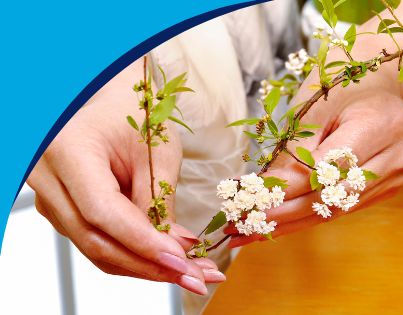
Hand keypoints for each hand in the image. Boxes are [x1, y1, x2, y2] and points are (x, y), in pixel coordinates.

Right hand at [26, 59, 223, 294]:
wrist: (107, 99)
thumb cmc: (133, 112)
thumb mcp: (157, 150)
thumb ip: (160, 200)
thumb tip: (176, 250)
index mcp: (68, 151)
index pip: (102, 211)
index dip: (142, 242)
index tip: (181, 261)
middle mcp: (47, 178)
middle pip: (95, 240)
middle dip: (150, 265)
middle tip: (197, 276)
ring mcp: (49, 198)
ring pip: (95, 249)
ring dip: (146, 266)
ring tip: (194, 271)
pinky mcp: (62, 211)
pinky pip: (97, 242)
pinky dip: (134, 255)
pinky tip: (171, 260)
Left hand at [226, 90, 402, 246]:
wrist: (379, 85)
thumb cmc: (342, 88)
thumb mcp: (313, 108)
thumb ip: (294, 151)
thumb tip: (262, 193)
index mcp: (383, 123)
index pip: (327, 167)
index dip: (286, 187)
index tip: (249, 199)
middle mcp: (399, 153)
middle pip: (334, 195)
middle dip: (284, 212)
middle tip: (244, 223)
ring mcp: (399, 174)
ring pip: (338, 208)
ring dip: (292, 222)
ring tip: (253, 231)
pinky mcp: (390, 187)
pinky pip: (345, 208)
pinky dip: (309, 216)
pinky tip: (279, 224)